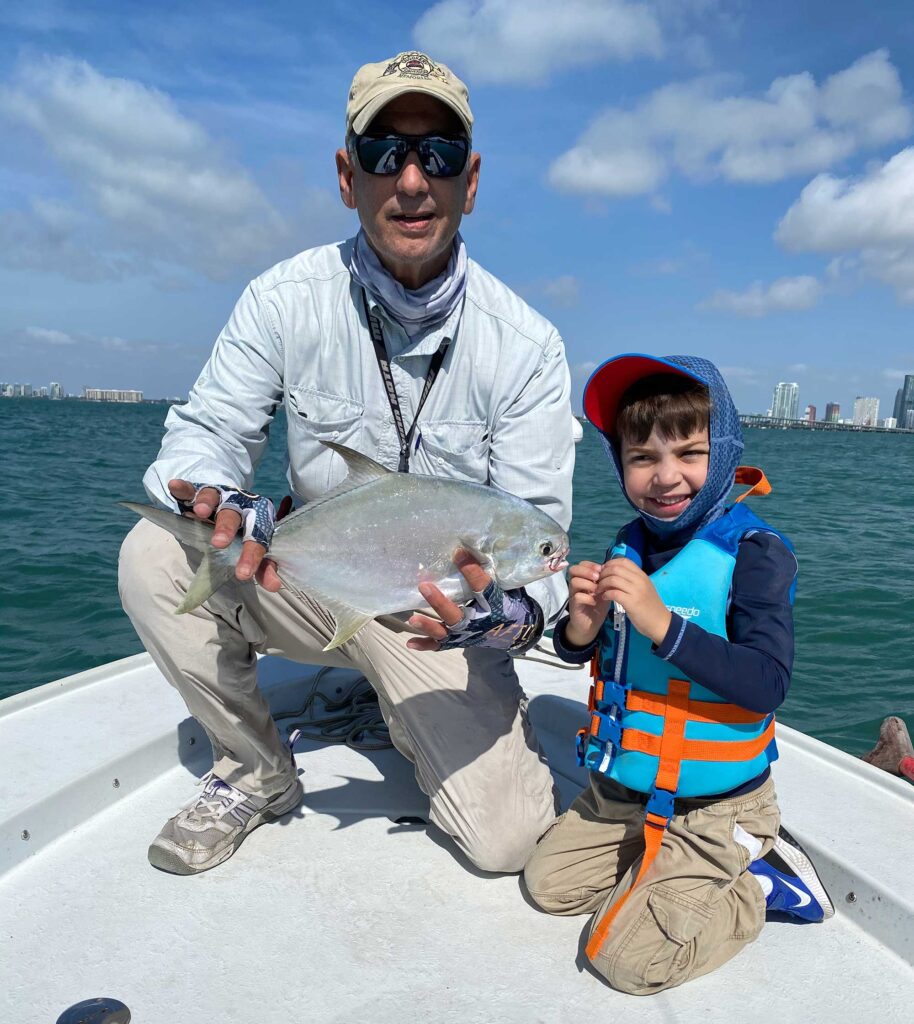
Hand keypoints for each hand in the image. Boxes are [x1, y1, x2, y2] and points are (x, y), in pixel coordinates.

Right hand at [168, 479, 282, 590]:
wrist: (234, 505)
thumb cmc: (245, 533)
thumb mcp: (255, 550)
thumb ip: (264, 567)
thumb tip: (274, 586)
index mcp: (259, 518)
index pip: (257, 536)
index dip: (252, 555)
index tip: (243, 574)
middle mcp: (240, 504)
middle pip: (234, 515)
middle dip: (227, 527)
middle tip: (219, 543)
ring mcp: (220, 497)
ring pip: (213, 497)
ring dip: (206, 503)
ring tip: (200, 512)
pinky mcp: (200, 493)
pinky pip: (191, 489)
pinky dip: (183, 488)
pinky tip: (175, 486)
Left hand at [405, 549, 542, 653]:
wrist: (516, 632)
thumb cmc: (508, 602)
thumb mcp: (505, 586)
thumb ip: (489, 572)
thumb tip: (470, 547)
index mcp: (493, 605)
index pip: (482, 587)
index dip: (470, 570)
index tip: (458, 552)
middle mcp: (477, 623)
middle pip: (456, 615)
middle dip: (439, 602)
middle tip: (424, 586)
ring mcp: (465, 634)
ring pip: (444, 633)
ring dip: (428, 625)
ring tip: (412, 619)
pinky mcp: (458, 641)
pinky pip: (440, 645)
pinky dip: (425, 644)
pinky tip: (410, 643)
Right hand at [565, 560, 612, 647]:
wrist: (590, 624)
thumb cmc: (597, 606)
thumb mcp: (604, 591)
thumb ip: (606, 582)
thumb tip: (613, 571)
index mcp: (584, 579)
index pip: (581, 564)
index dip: (591, 565)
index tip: (601, 570)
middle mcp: (577, 585)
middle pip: (573, 569)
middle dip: (586, 571)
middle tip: (597, 577)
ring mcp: (574, 594)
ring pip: (574, 581)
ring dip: (587, 584)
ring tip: (597, 591)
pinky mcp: (574, 605)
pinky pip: (576, 596)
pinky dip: (587, 598)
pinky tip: (594, 602)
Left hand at [596, 557, 670, 645]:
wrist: (660, 623)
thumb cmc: (650, 606)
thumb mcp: (643, 588)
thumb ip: (631, 580)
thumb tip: (613, 573)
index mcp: (642, 575)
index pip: (623, 561)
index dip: (610, 564)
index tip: (604, 572)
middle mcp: (640, 580)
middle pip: (615, 569)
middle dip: (603, 574)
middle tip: (598, 581)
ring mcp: (636, 591)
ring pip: (613, 579)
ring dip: (602, 584)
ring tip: (599, 590)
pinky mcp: (631, 602)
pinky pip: (613, 593)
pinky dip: (605, 594)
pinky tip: (604, 598)